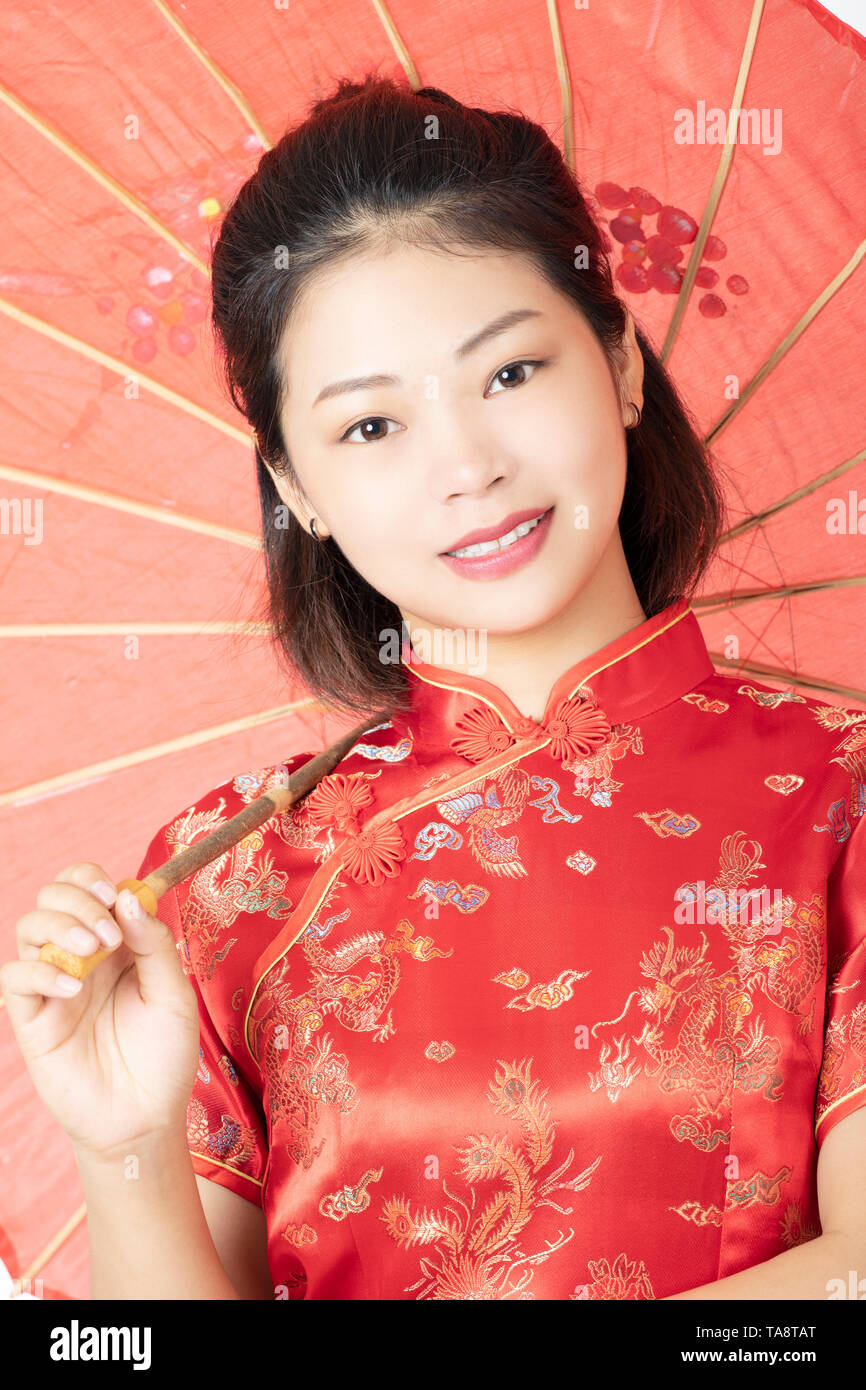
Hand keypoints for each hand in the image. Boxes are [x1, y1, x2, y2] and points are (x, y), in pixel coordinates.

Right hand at [1, 862, 199, 1157]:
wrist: (145, 1117)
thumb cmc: (164, 1055)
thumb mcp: (173, 993)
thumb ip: (154, 943)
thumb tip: (128, 896)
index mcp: (116, 943)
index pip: (87, 887)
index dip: (93, 880)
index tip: (116, 895)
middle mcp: (81, 956)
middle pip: (53, 897)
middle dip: (78, 898)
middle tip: (109, 932)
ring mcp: (54, 985)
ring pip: (29, 927)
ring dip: (60, 926)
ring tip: (94, 952)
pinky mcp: (33, 1018)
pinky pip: (15, 978)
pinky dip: (40, 972)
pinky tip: (74, 990)